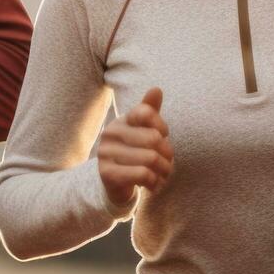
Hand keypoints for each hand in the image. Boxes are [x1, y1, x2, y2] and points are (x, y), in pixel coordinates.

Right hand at [97, 87, 173, 205]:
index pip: (146, 112)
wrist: (114, 184)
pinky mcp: (107, 174)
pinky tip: (154, 185)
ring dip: (164, 170)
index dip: (162, 127)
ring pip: (150, 158)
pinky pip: (143, 174)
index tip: (163, 137)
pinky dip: (155, 182)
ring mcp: (106, 154)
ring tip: (163, 175)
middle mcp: (110, 133)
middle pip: (153, 138)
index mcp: (121, 120)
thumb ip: (150, 111)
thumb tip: (156, 89)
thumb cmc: (134, 153)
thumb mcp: (143, 131)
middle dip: (167, 154)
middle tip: (168, 163)